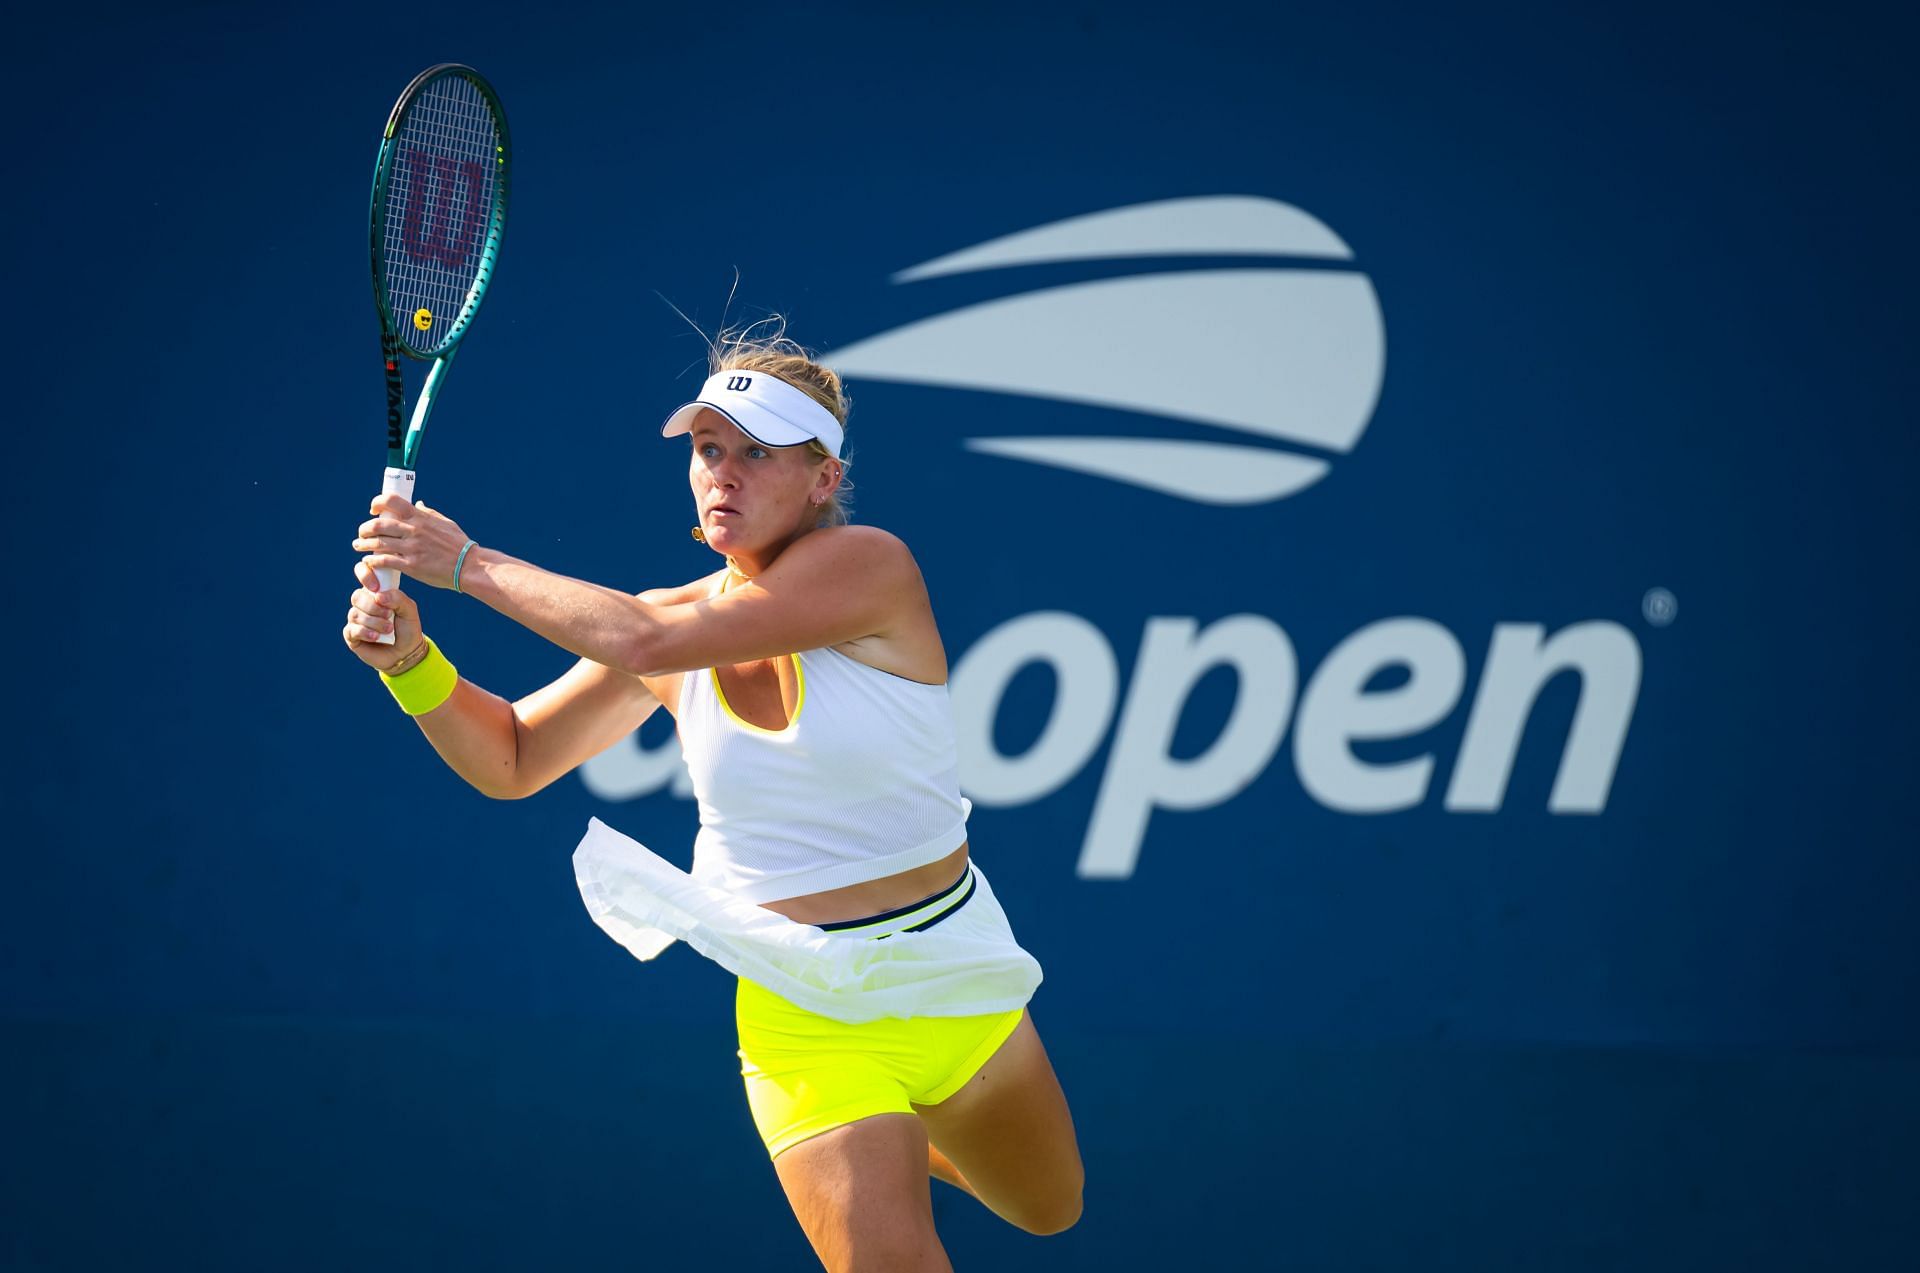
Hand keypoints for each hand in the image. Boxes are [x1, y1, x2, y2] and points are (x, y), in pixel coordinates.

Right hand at [343, 558, 425, 670]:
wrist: (407, 652)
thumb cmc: (408, 628)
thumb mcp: (409, 610)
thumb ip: (398, 598)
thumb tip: (379, 596)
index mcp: (376, 592)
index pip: (362, 572)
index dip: (365, 575)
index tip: (376, 588)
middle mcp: (363, 603)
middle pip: (357, 596)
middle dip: (374, 607)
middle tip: (389, 615)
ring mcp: (356, 619)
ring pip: (355, 614)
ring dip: (374, 622)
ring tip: (388, 630)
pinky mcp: (351, 635)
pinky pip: (352, 629)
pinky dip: (365, 633)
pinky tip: (376, 638)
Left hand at [353, 494, 472, 590]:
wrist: (470, 566)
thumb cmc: (460, 544)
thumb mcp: (445, 523)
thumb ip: (428, 513)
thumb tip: (417, 504)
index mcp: (421, 517)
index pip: (391, 501)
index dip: (377, 503)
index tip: (373, 510)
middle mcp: (414, 530)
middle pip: (378, 524)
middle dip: (365, 528)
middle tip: (362, 533)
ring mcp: (412, 548)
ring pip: (378, 543)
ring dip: (363, 544)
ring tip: (358, 546)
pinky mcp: (411, 566)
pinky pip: (385, 561)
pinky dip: (373, 560)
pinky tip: (368, 561)